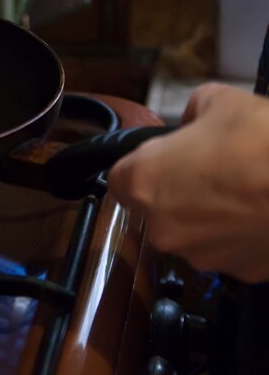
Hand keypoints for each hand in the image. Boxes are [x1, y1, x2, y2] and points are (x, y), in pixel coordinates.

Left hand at [107, 83, 268, 282]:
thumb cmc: (259, 137)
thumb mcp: (216, 100)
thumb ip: (192, 114)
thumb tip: (194, 124)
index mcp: (141, 183)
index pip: (120, 180)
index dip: (143, 167)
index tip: (166, 158)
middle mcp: (162, 228)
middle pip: (157, 210)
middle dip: (177, 193)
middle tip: (212, 170)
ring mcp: (203, 257)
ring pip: (194, 234)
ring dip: (210, 217)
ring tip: (246, 191)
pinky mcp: (242, 274)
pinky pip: (231, 250)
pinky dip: (242, 236)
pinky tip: (263, 213)